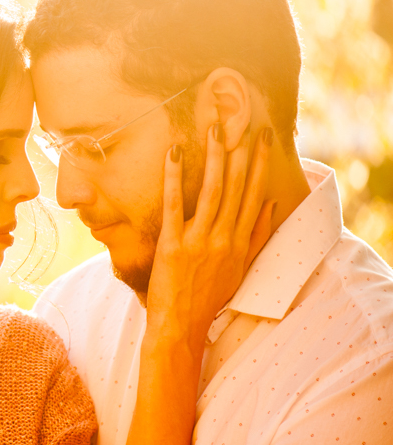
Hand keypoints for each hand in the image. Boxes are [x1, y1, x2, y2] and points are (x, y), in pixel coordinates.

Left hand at [145, 124, 276, 350]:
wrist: (181, 324)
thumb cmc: (210, 296)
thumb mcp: (241, 267)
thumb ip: (257, 236)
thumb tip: (272, 205)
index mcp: (240, 242)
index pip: (255, 195)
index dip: (259, 165)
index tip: (262, 139)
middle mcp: (224, 238)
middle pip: (236, 188)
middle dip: (240, 153)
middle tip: (241, 121)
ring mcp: (199, 241)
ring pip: (211, 192)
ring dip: (214, 159)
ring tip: (215, 131)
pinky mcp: (173, 245)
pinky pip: (174, 205)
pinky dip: (174, 178)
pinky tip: (173, 154)